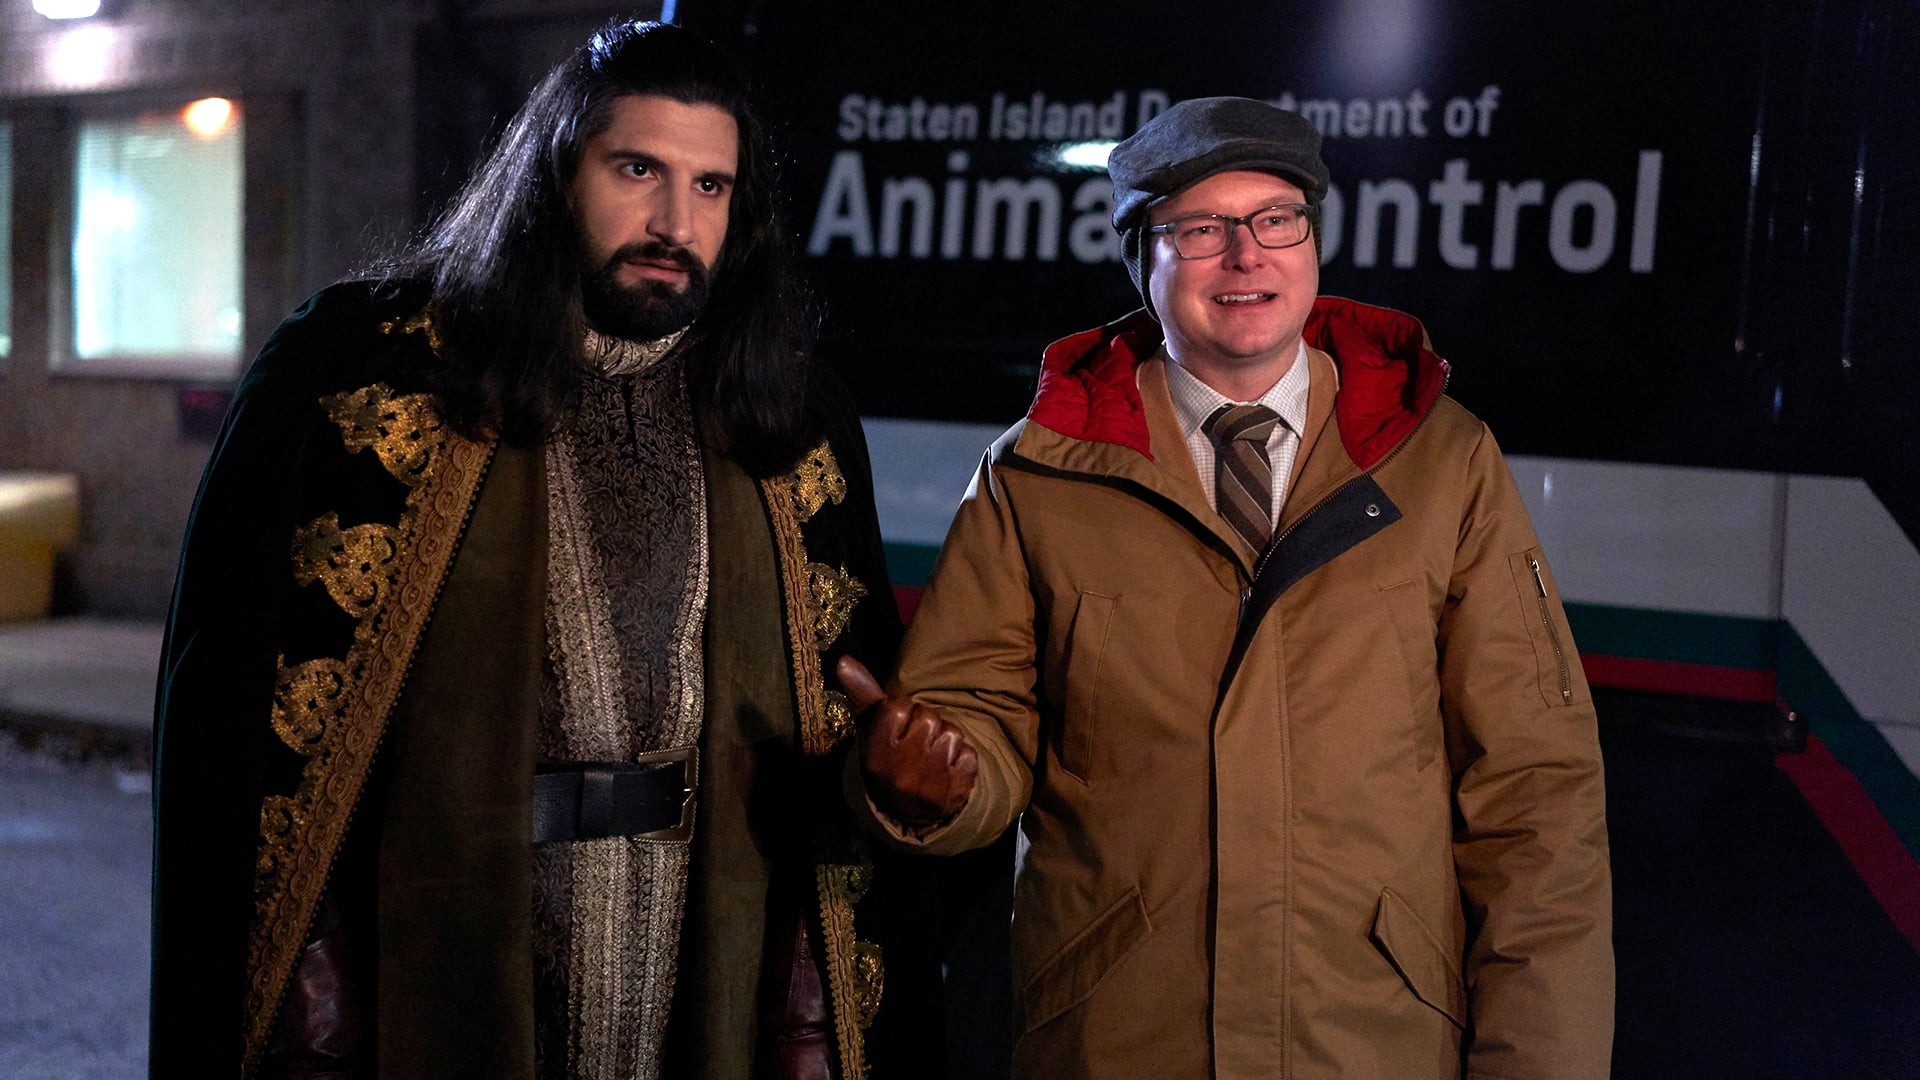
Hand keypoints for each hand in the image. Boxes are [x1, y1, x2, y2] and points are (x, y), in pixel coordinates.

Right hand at [835, 655, 978, 826]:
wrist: (913, 812)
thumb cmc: (890, 758)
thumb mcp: (871, 730)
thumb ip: (862, 694)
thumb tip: (844, 661)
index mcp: (877, 752)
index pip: (897, 707)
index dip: (901, 712)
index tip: (898, 728)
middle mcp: (903, 767)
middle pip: (928, 717)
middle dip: (925, 726)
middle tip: (915, 746)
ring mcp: (932, 779)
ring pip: (950, 732)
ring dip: (945, 741)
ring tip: (931, 759)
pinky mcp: (959, 784)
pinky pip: (968, 751)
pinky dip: (961, 758)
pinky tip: (947, 771)